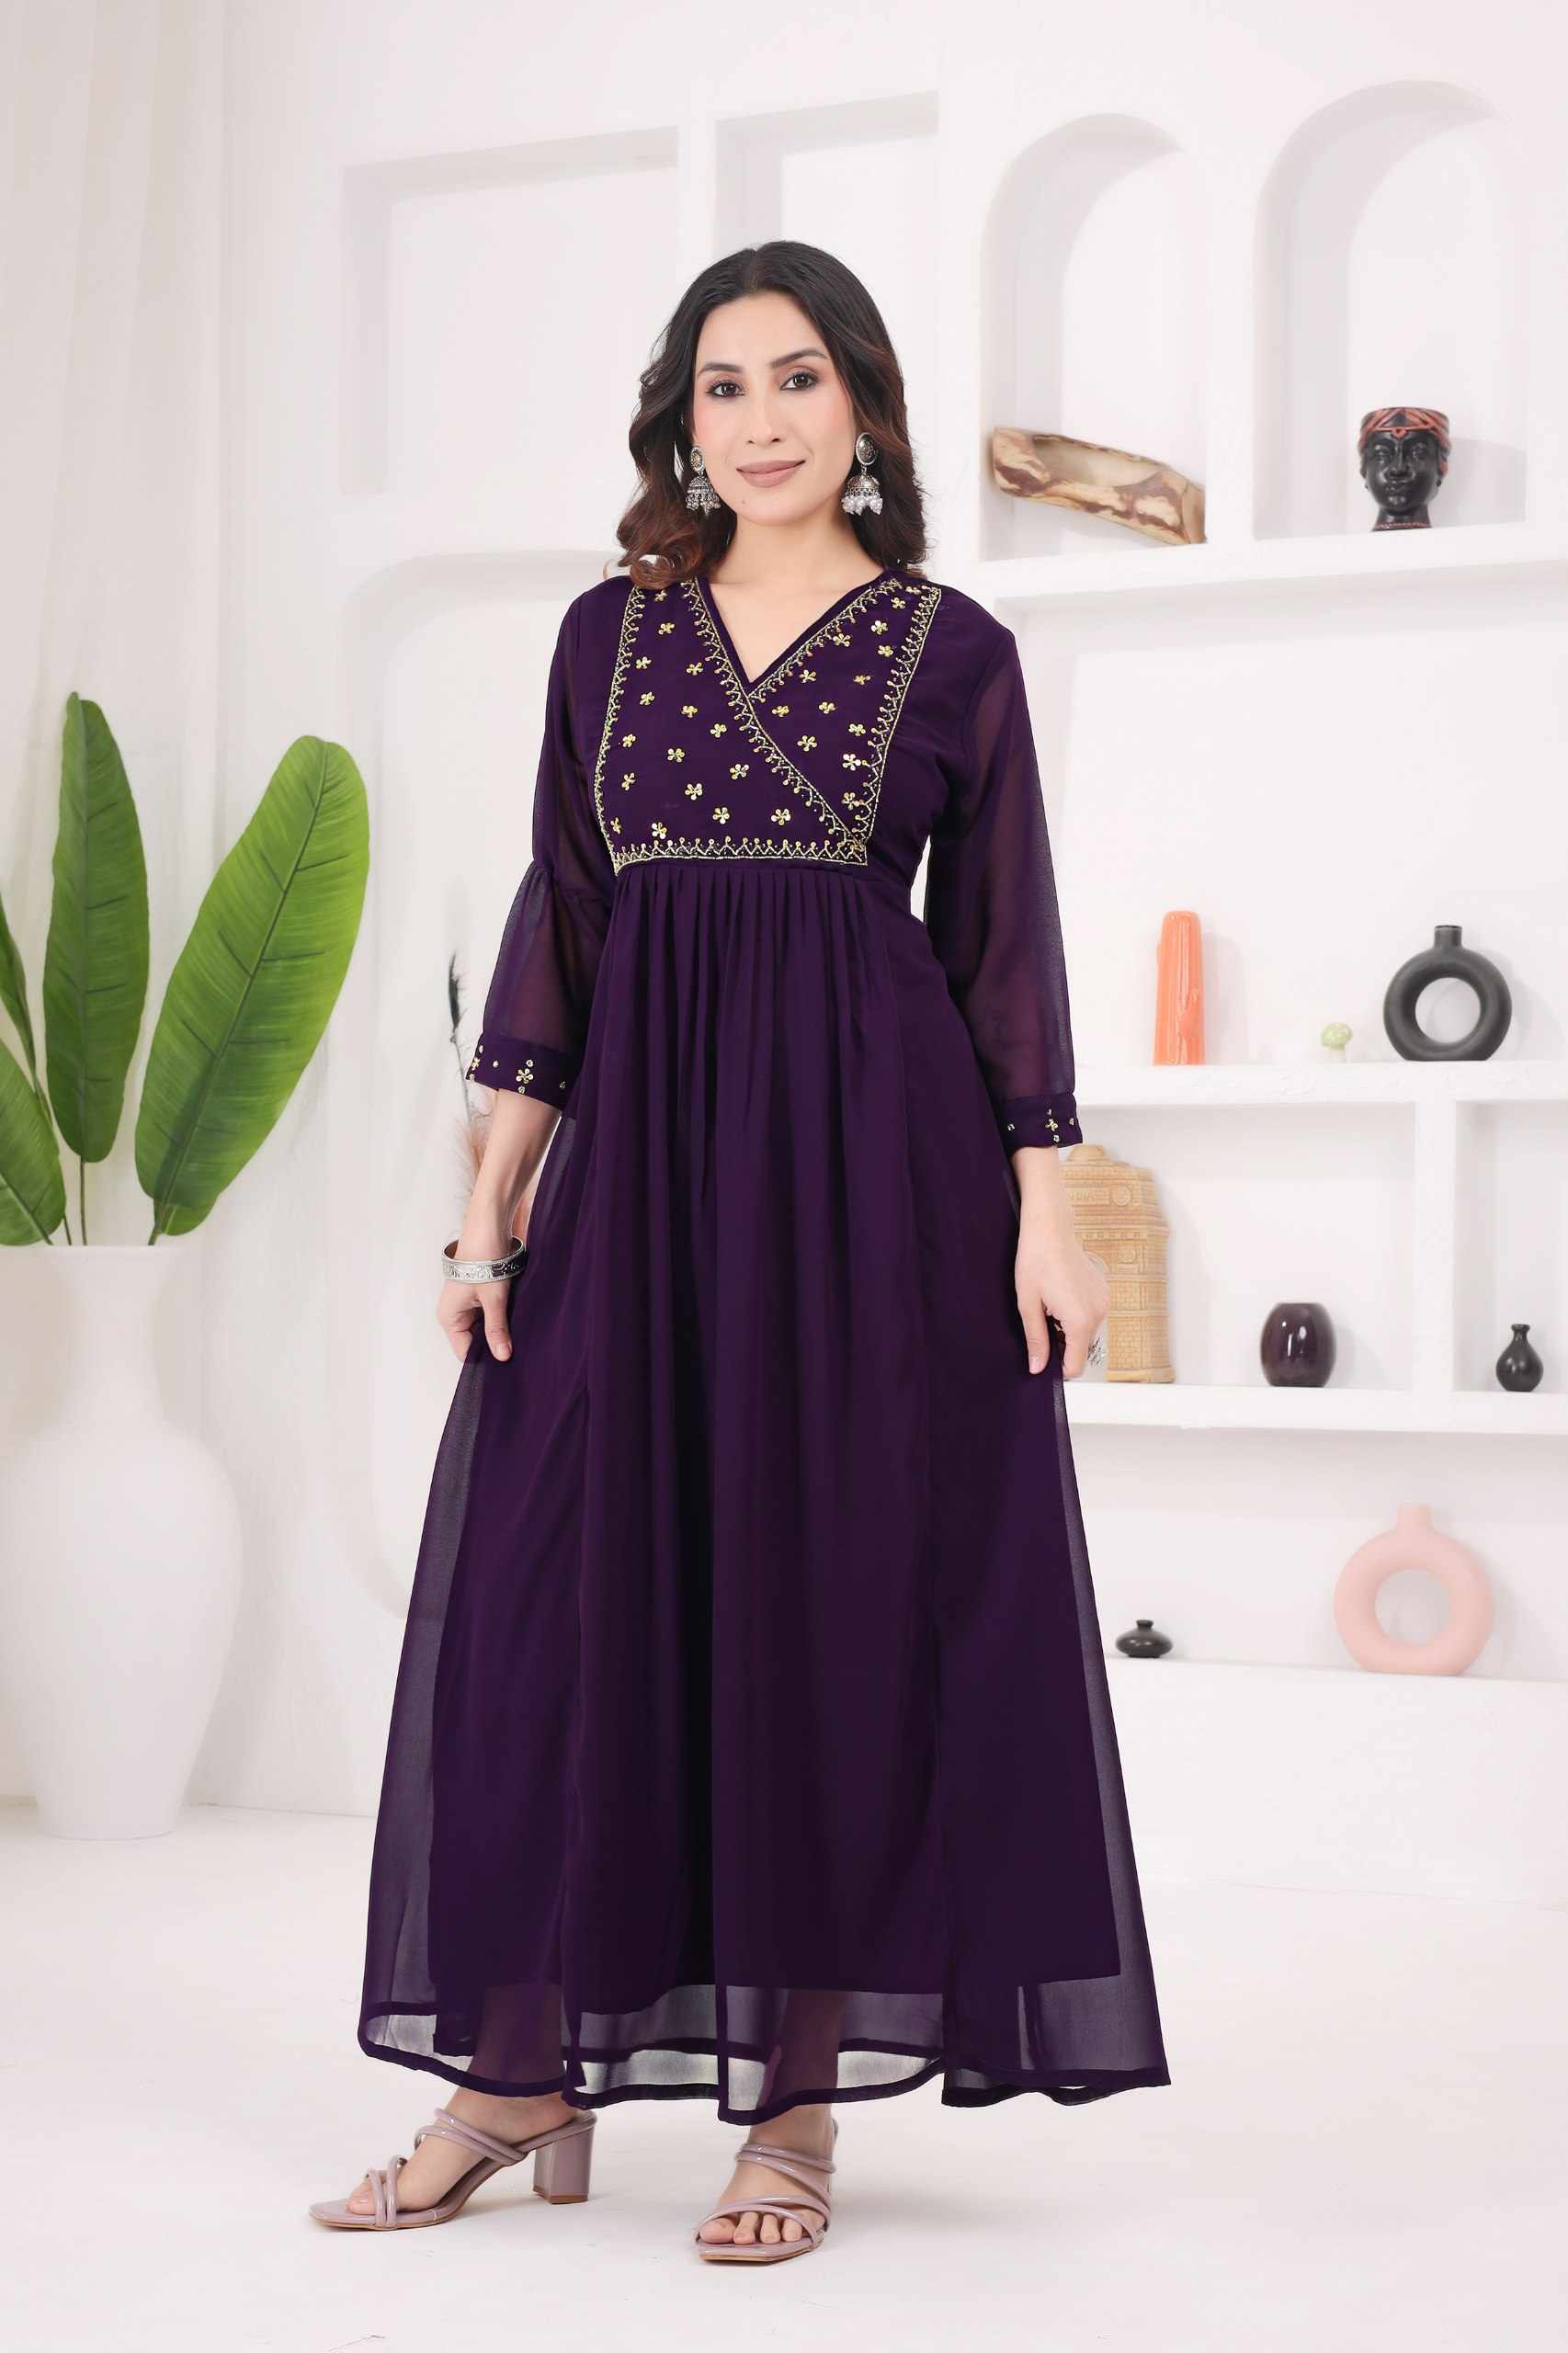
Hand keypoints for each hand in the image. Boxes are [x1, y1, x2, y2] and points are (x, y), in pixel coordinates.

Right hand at [438, 1207, 527, 1363]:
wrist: (488, 1228)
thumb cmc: (483, 1260)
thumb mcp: (493, 1299)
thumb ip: (497, 1329)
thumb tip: (502, 1357)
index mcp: (449, 1318)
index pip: (465, 1352)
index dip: (485, 1358)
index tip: (506, 1362)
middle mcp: (454, 1313)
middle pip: (475, 1341)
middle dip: (494, 1343)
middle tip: (517, 1347)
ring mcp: (466, 1304)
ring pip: (484, 1328)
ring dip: (499, 1329)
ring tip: (518, 1331)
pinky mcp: (478, 1295)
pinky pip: (489, 1314)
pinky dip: (501, 1317)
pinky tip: (515, 1317)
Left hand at [1015, 1226, 1107, 1378]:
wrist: (1050, 1229)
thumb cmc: (1036, 1261)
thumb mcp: (1028, 1305)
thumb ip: (1036, 1340)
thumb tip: (1037, 1367)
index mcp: (1081, 1320)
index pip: (1076, 1365)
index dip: (1058, 1369)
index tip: (1042, 1359)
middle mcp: (1099, 1313)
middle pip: (1081, 1349)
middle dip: (1061, 1345)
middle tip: (1041, 1322)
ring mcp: (1104, 1302)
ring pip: (1085, 1333)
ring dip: (1068, 1330)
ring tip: (1050, 1306)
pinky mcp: (1104, 1292)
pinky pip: (1091, 1317)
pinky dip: (1076, 1316)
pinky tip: (1060, 1297)